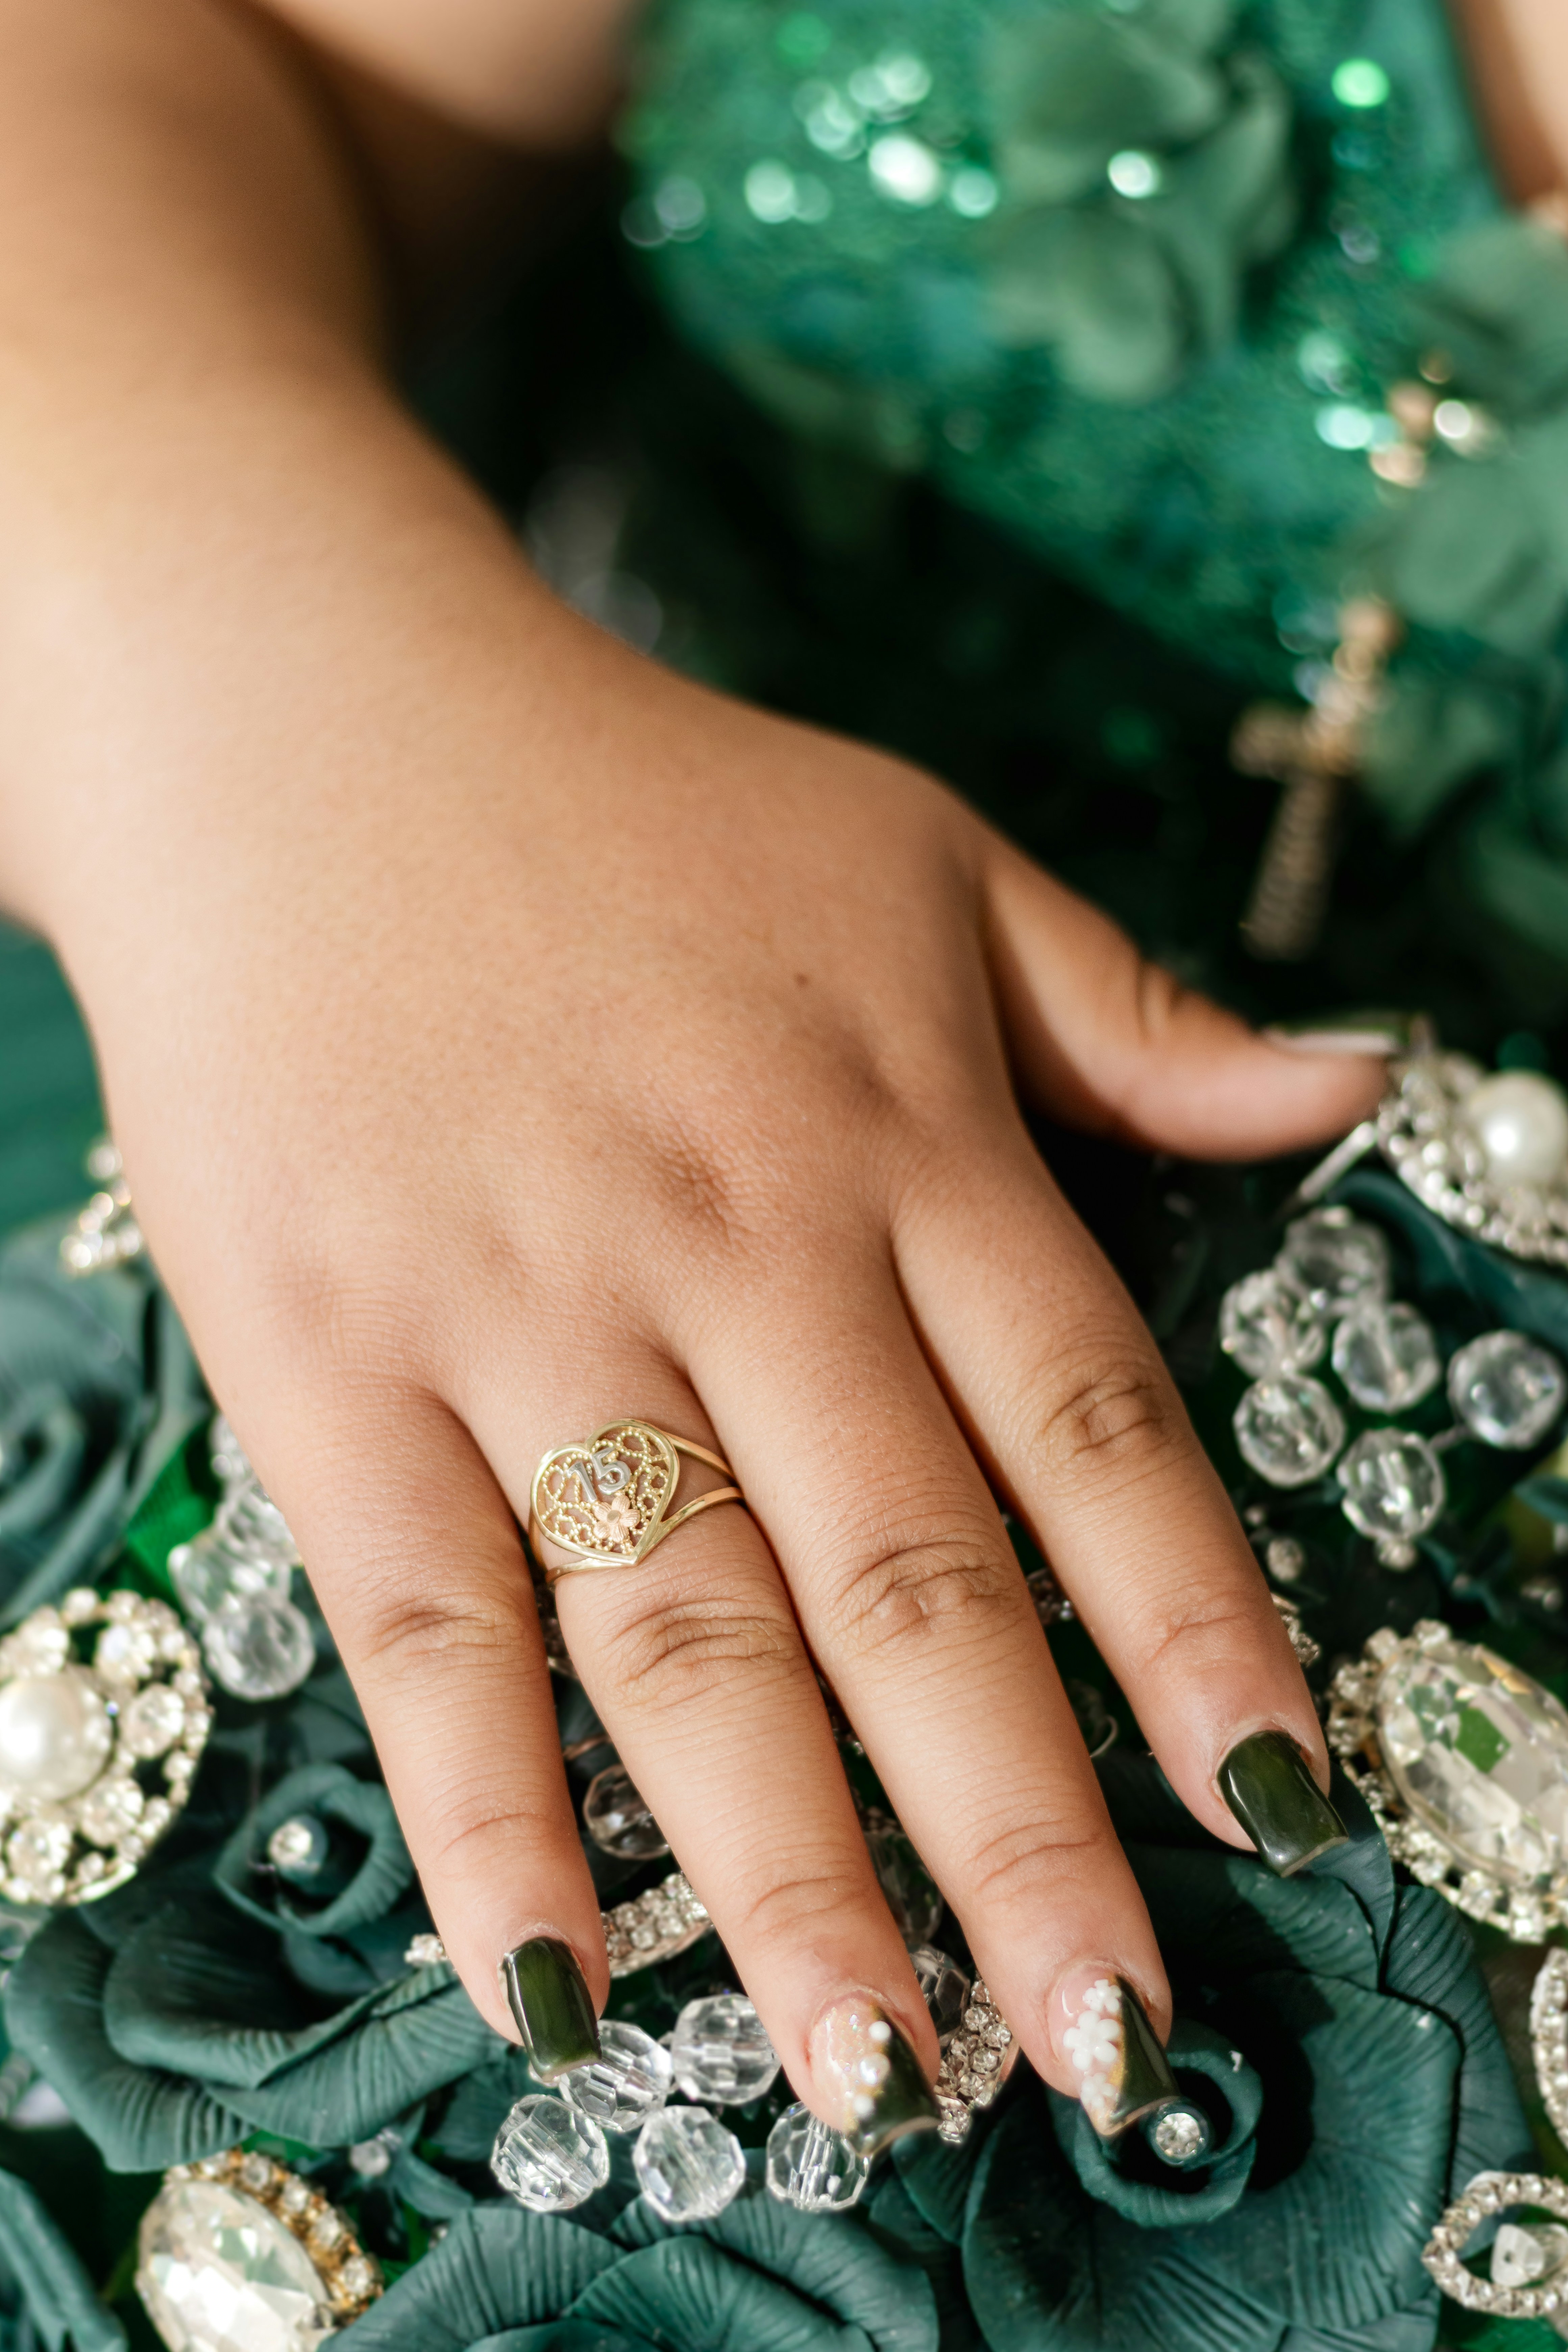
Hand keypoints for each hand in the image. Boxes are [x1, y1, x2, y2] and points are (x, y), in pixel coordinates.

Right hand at [47, 579, 1378, 2143]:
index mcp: (896, 1137)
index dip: (1200, 1635)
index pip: (1092, 1432)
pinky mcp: (335, 1358)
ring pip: (690, 1639)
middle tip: (1114, 2045)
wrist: (309, 719)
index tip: (1284, 1811)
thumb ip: (1128, 1013)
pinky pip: (428, 1621)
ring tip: (889, 2071)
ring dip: (794, 1876)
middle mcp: (733, 1249)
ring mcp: (525, 1314)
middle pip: (913, 1582)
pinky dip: (490, 1807)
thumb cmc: (639, 806)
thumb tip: (1355, 1082)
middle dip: (1024, 1829)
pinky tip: (560, 1979)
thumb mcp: (924, 860)